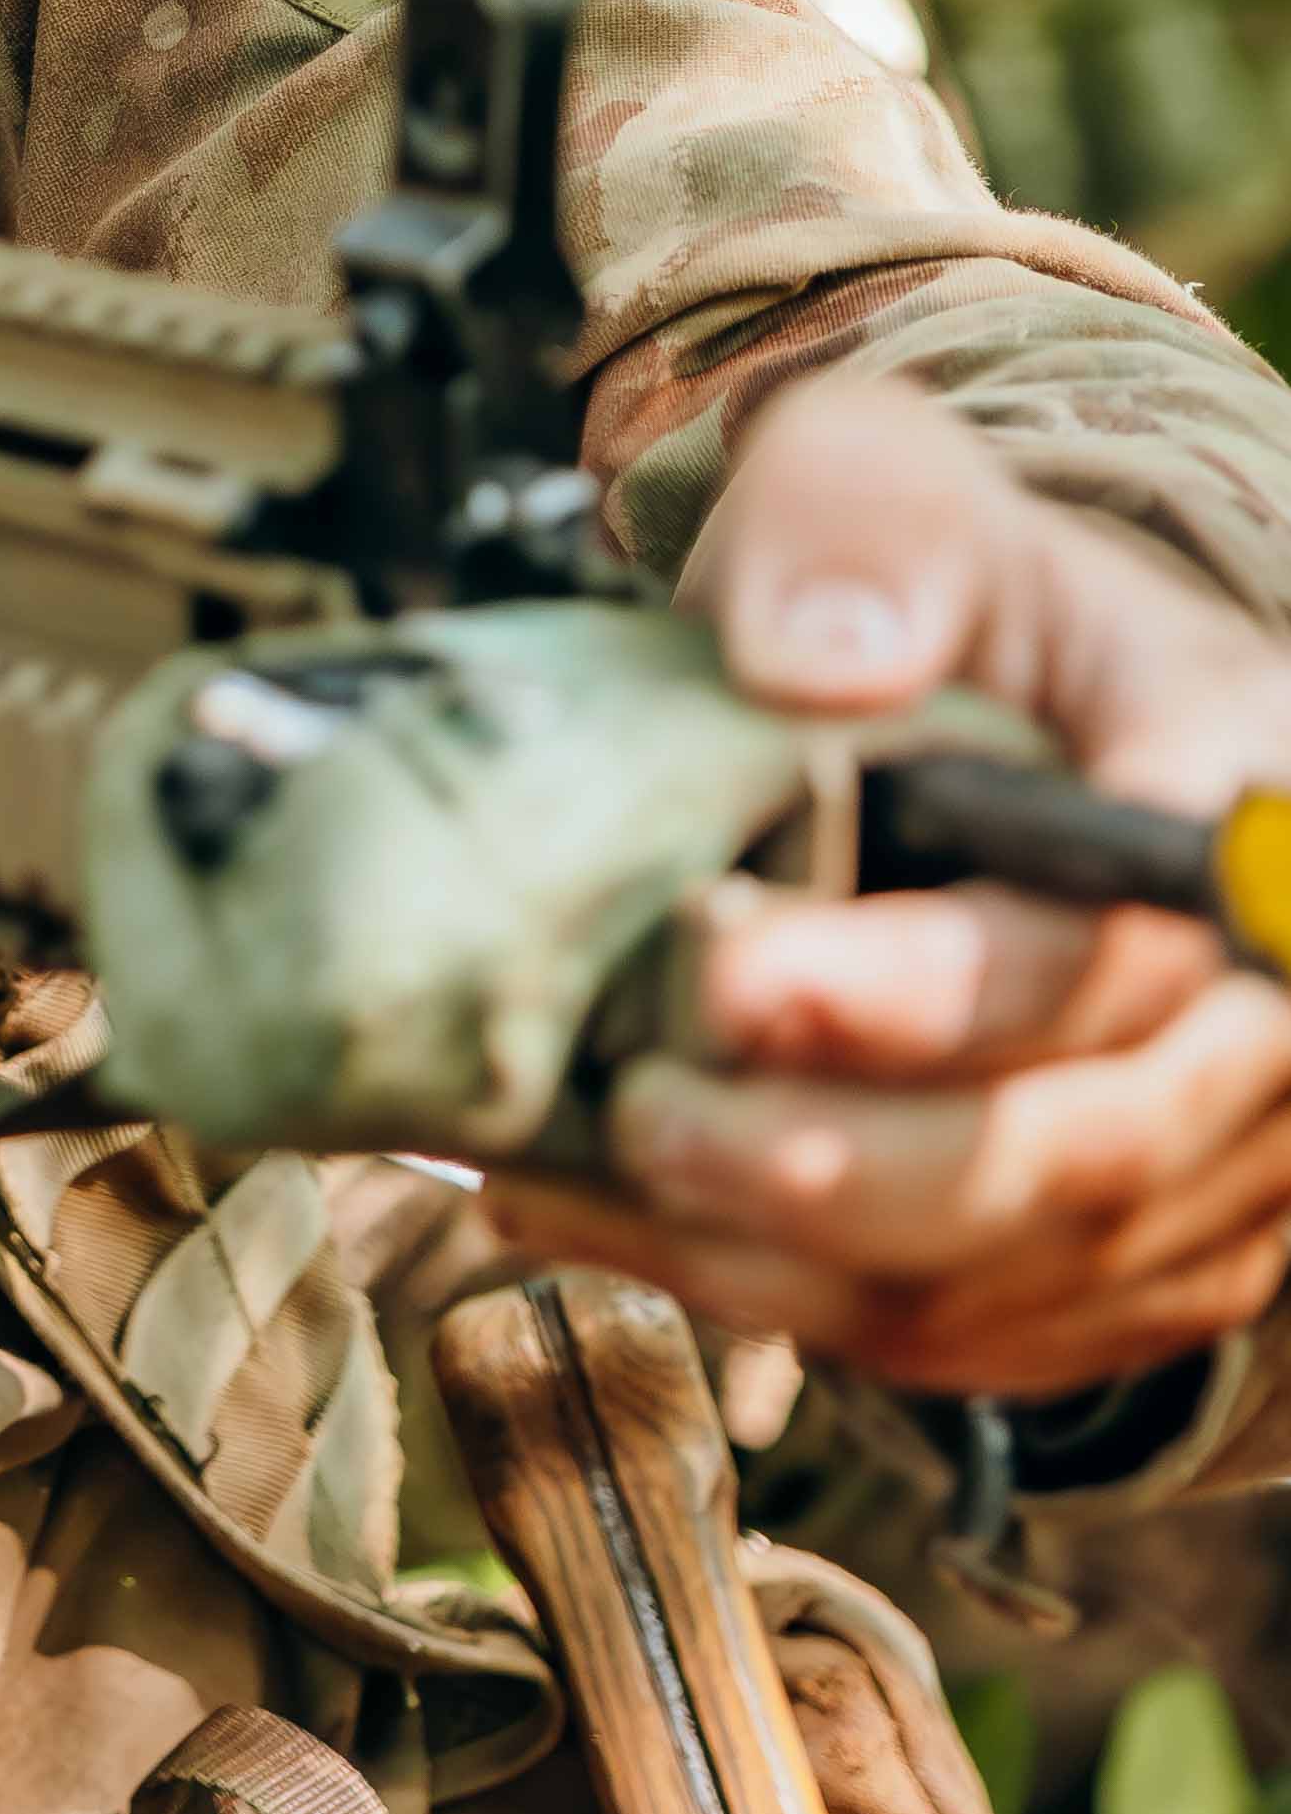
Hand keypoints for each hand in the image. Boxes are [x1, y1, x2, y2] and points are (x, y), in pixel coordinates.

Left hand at [472, 382, 1290, 1401]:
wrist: (974, 697)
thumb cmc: (932, 592)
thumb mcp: (883, 485)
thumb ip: (859, 538)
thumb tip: (825, 662)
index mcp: (1246, 785)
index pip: (1126, 941)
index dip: (934, 988)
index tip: (732, 971)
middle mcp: (1265, 995)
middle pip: (1089, 1145)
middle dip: (842, 1160)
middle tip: (643, 1110)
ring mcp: (1215, 1143)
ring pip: (1023, 1269)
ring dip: (788, 1254)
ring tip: (589, 1172)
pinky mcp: (1123, 1250)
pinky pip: (972, 1328)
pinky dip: (780, 1299)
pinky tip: (612, 1222)